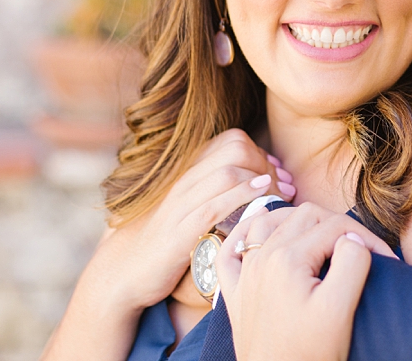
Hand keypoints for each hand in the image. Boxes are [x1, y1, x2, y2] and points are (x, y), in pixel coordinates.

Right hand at [82, 129, 294, 313]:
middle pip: (236, 150)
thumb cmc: (165, 240)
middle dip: (268, 164)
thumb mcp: (190, 207)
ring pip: (227, 172)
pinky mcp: (178, 233)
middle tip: (286, 186)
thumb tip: (264, 180)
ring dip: (264, 180)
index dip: (262, 152)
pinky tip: (263, 199)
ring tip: (283, 194)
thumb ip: (218, 190)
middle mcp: (184, 181)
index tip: (279, 174)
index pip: (232, 140)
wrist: (124, 271)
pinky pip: (213, 207)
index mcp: (187, 171)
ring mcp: (180, 205)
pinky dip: (242, 198)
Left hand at [215, 203, 394, 360]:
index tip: (386, 258)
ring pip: (267, 222)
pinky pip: (230, 250)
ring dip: (293, 218)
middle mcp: (261, 259)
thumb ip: (351, 264)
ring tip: (319, 230)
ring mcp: (245, 274)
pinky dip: (242, 232)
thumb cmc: (308, 355)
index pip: (335, 227)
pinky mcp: (235, 292)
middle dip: (336, 224)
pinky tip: (256, 227)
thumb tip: (353, 238)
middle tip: (359, 247)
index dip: (366, 237)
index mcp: (288, 259)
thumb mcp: (339, 310)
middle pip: (304, 217)